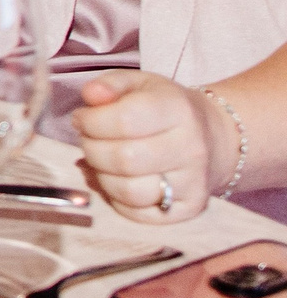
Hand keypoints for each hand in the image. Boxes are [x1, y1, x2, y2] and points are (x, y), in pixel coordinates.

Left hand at [72, 70, 229, 221]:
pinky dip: (116, 198)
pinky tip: (116, 179)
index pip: (123, 121)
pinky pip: (138, 214)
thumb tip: (90, 95)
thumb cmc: (166, 107)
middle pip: (123, 159)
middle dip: (92, 148)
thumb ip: (110, 84)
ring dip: (101, 175)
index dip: (91, 121)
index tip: (82, 119)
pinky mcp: (189, 209)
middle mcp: (191, 149)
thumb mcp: (140, 83)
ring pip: (129, 190)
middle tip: (88, 140)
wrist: (214, 139)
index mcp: (178, 111)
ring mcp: (193, 183)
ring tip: (101, 160)